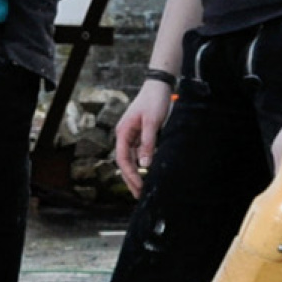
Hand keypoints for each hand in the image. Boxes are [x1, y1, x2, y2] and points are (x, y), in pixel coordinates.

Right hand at [113, 79, 173, 198]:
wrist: (158, 86)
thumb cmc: (154, 101)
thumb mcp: (152, 123)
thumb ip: (148, 143)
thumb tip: (145, 164)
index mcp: (123, 132)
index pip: (123, 159)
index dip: (130, 175)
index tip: (139, 187)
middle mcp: (124, 135)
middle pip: (125, 162)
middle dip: (131, 179)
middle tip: (139, 195)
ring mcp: (131, 135)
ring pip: (131, 159)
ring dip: (136, 174)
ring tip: (142, 188)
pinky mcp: (139, 134)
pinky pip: (138, 153)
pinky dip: (142, 164)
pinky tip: (148, 173)